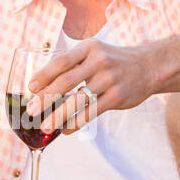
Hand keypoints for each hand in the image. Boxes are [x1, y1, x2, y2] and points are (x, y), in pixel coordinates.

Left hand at [25, 39, 153, 133]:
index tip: (30, 88)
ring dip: (58, 115)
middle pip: (66, 81)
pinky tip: (65, 130)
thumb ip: (73, 64)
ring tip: (45, 126)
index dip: (44, 75)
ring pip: (78, 101)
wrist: (149, 66)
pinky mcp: (117, 96)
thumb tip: (42, 85)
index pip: (61, 62)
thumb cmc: (114, 62)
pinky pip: (92, 112)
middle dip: (46, 98)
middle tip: (31, 111)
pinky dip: (76, 123)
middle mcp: (99, 61)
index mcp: (89, 48)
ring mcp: (109, 79)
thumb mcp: (95, 53)